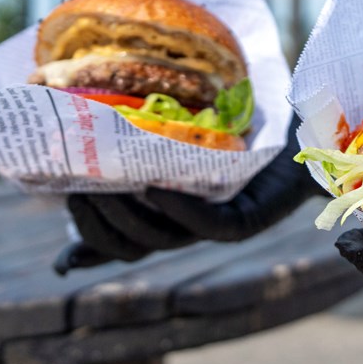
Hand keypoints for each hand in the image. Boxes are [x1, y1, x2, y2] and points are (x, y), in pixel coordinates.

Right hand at [54, 121, 323, 274]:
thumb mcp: (173, 125)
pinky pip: (208, 225)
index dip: (88, 241)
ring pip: (163, 240)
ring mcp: (217, 225)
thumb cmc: (229, 118)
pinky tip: (154, 188)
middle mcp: (188, 224)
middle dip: (99, 226)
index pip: (117, 244)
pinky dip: (177, 209)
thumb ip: (132, 134)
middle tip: (76, 193)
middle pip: (133, 245)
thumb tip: (80, 131)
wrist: (299, 120)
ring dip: (130, 219)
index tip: (63, 221)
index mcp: (166, 212)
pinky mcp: (248, 220)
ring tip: (106, 189)